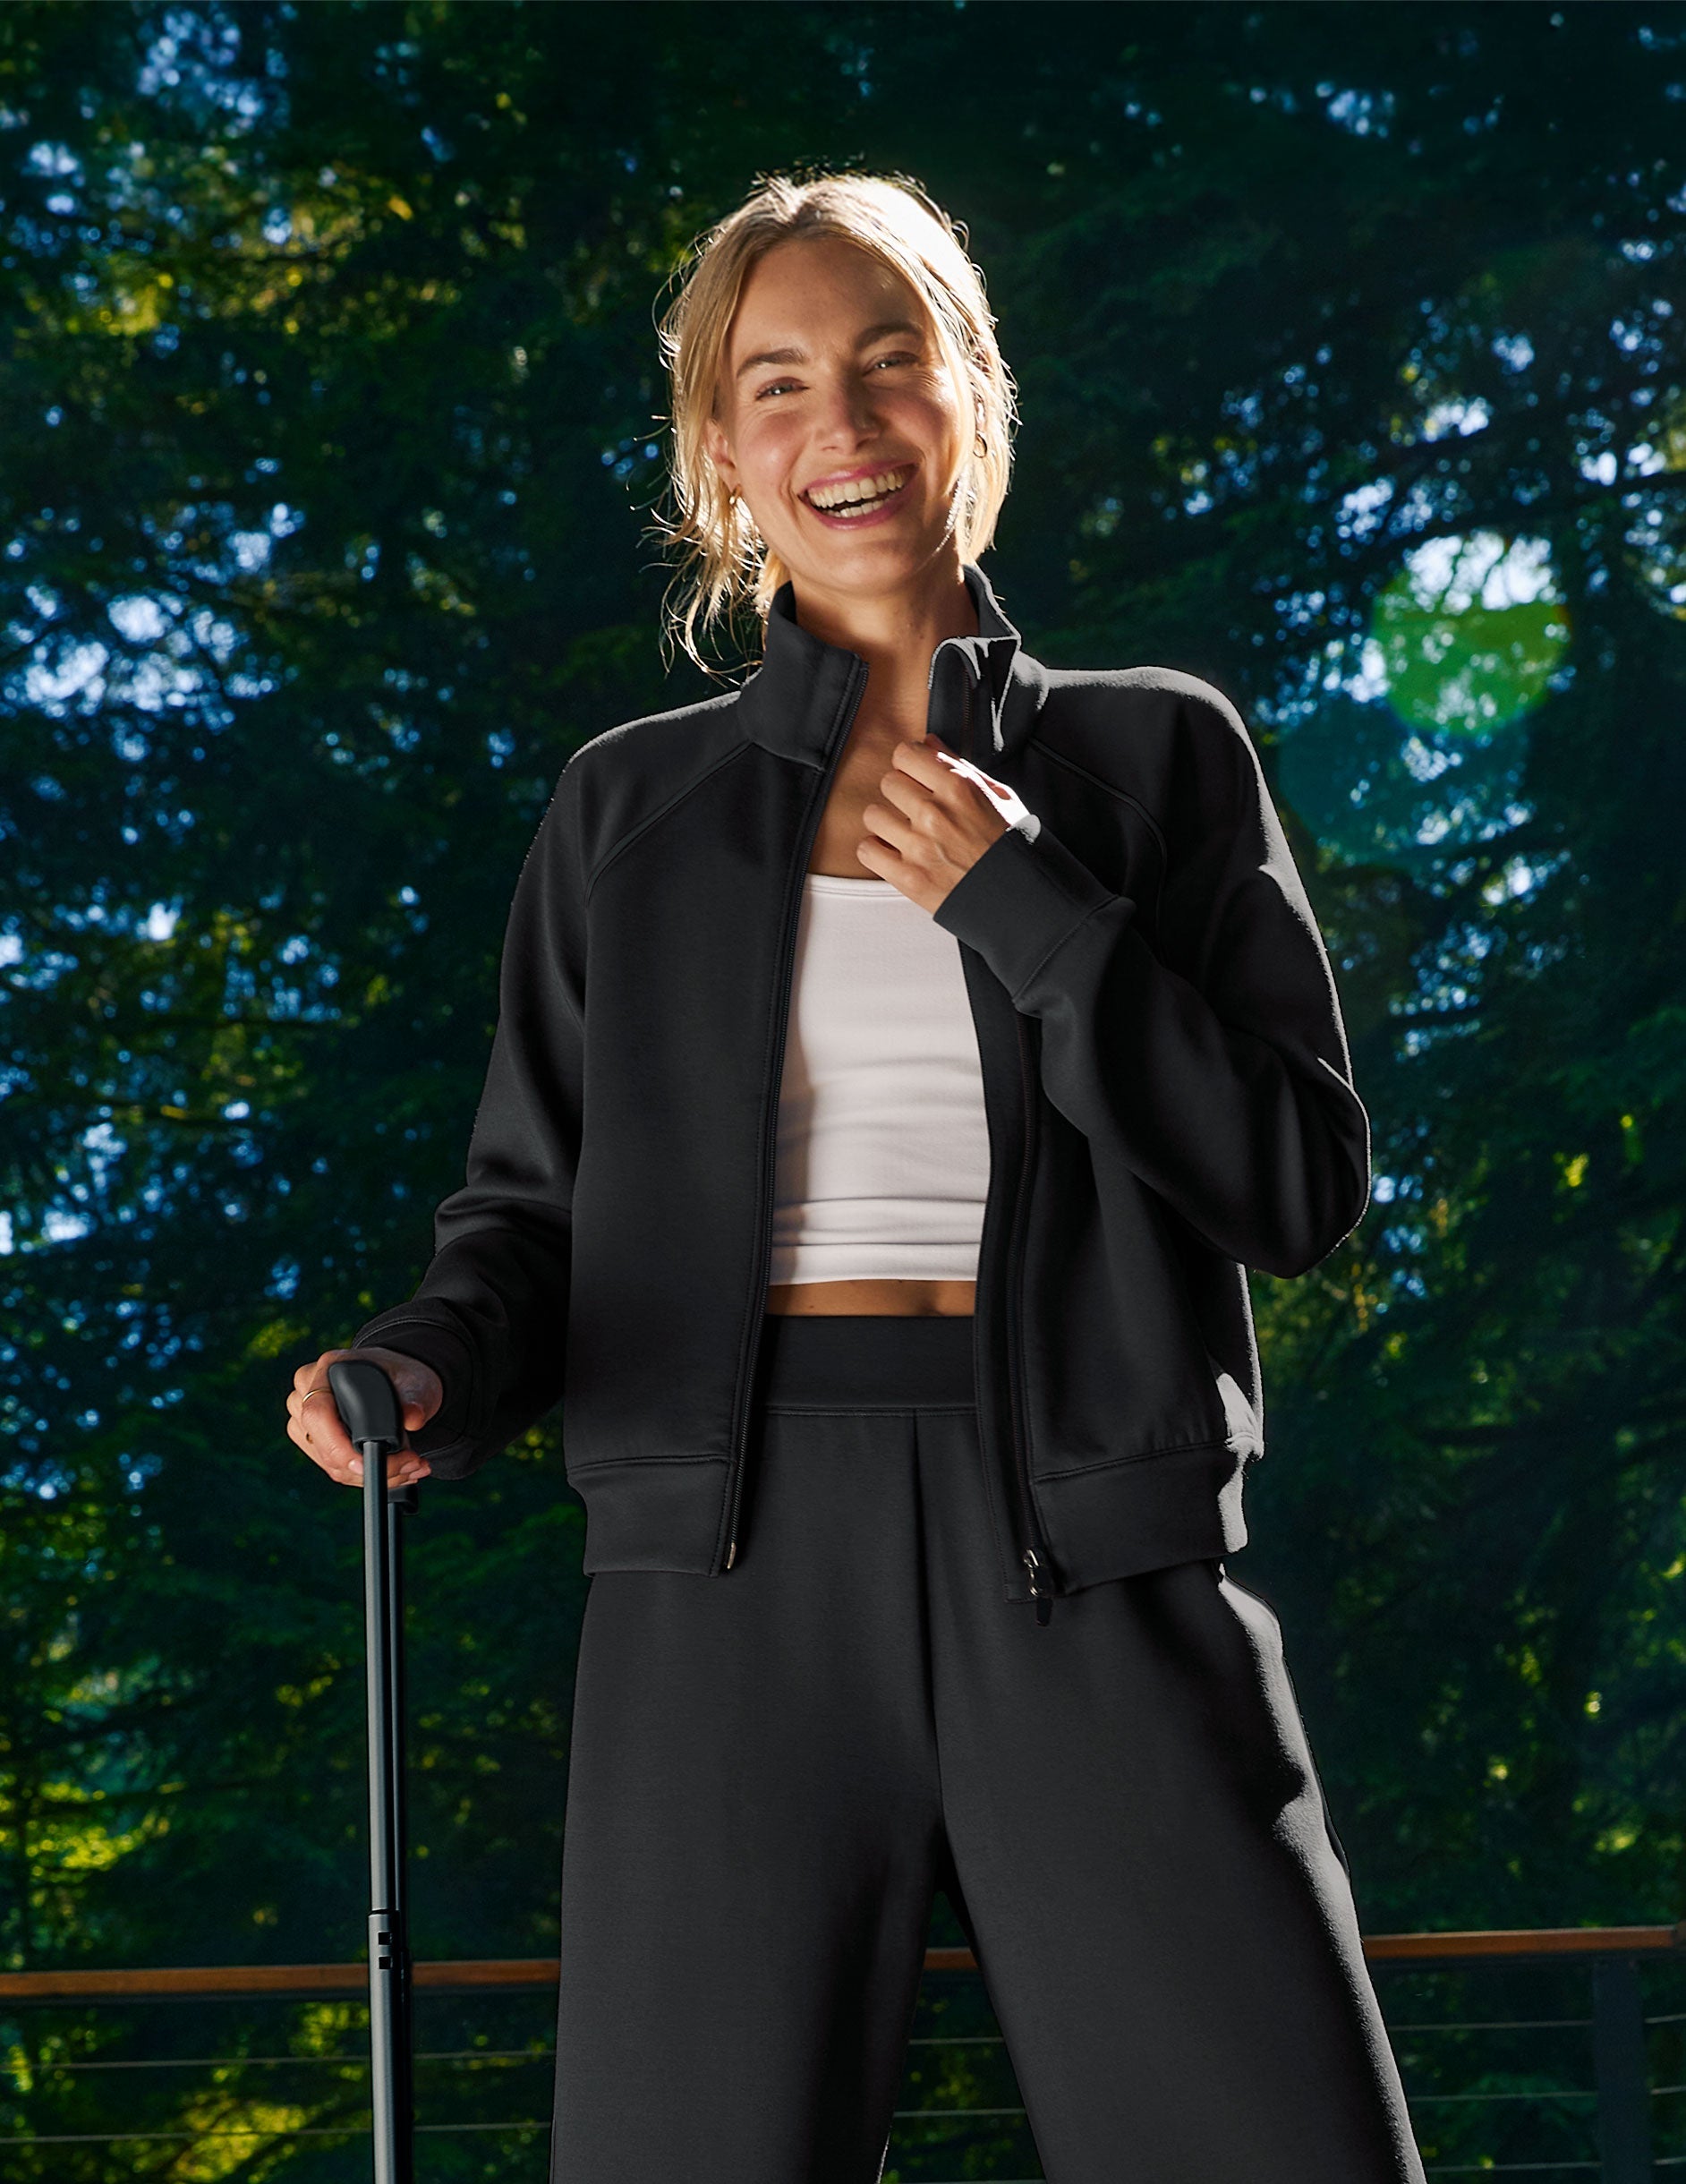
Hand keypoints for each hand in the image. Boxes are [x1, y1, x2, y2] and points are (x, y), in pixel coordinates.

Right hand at [287, 1346, 441, 1489]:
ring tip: (409, 1467)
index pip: (318, 1413)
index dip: (339, 1446)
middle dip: (369, 1467)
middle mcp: (308, 1391)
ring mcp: (305, 1416)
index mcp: (330, 1369)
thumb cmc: (403, 1377)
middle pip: (324, 1446)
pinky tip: (395, 1470)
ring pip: (330, 1464)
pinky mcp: (311, 1438)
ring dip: (371, 1475)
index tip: (368, 1464)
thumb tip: (413, 1418)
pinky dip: (364, 1475)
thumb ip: (415, 1400)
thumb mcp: (416, 1383)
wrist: (400, 1383)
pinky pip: (333, 1468)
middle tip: (411, 1465)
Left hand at [857, 735, 1031, 913]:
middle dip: (901, 793)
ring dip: (886, 822)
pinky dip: (877, 852)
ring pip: (873, 815)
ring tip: (906, 832)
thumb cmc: (1014, 847)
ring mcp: (919, 846)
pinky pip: (867, 851)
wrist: (1022, 898)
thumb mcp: (1000, 797)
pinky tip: (895, 854)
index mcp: (959, 788)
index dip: (909, 764)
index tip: (916, 775)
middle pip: (888, 782)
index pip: (905, 754)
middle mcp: (935, 813)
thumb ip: (961, 767)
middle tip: (915, 808)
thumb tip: (928, 742)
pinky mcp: (908, 877)